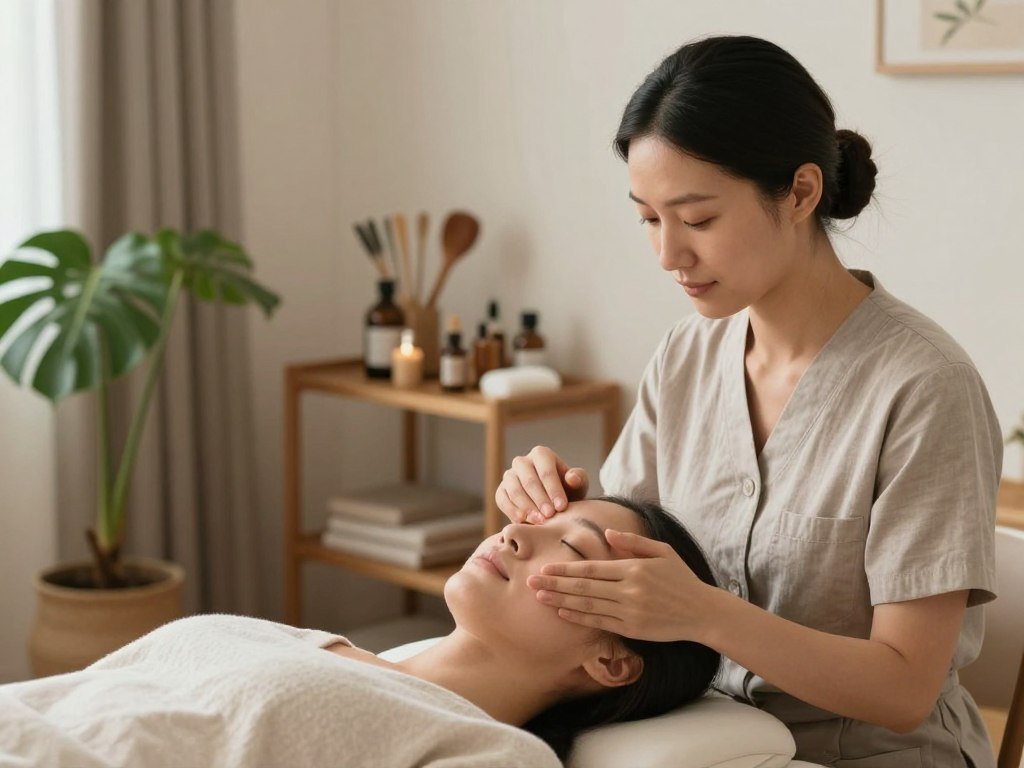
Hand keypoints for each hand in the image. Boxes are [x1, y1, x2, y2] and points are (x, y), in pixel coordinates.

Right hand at [495, 445, 588, 523]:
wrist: (552, 505)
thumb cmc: (567, 491)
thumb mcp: (578, 486)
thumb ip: (578, 479)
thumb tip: (572, 477)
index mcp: (541, 454)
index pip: (546, 470)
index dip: (553, 489)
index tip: (561, 507)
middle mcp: (522, 462)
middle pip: (529, 479)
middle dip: (540, 499)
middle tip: (550, 515)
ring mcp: (509, 475)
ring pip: (514, 489)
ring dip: (526, 506)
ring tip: (539, 521)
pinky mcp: (501, 490)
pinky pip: (502, 499)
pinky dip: (511, 511)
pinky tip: (522, 521)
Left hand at [526, 528, 716, 641]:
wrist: (702, 612)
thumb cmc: (681, 578)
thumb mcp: (662, 551)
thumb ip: (633, 542)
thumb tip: (606, 534)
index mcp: (634, 568)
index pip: (591, 569)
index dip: (565, 569)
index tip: (544, 567)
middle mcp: (629, 590)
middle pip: (583, 587)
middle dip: (554, 584)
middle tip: (530, 582)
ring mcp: (630, 611)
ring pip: (588, 606)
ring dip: (561, 602)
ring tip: (540, 598)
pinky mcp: (633, 629)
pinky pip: (600, 623)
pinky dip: (580, 618)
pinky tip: (563, 614)